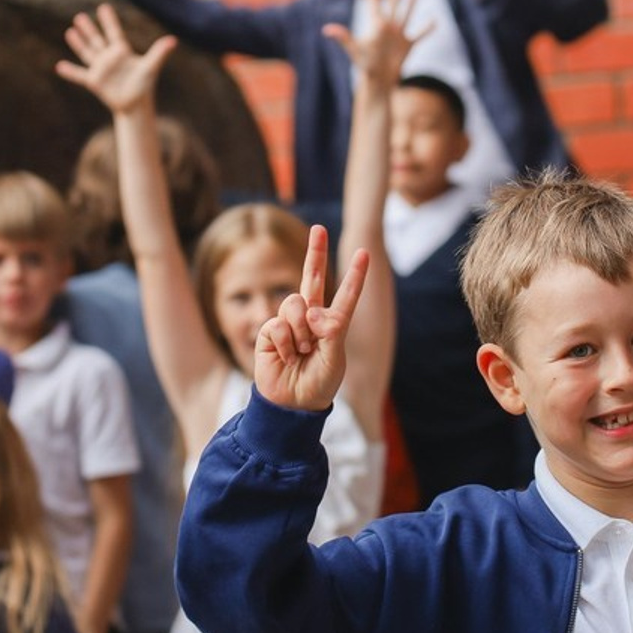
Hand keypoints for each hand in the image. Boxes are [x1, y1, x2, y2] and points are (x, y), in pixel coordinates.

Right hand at [56, 3, 176, 114]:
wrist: (136, 105)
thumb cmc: (144, 85)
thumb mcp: (151, 67)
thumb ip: (159, 52)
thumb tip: (173, 40)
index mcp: (122, 52)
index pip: (114, 32)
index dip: (109, 21)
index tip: (103, 8)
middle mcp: (109, 58)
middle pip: (97, 40)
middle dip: (88, 29)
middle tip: (79, 16)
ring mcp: (100, 69)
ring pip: (87, 53)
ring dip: (78, 43)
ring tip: (70, 31)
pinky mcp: (94, 82)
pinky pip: (79, 75)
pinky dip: (70, 71)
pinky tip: (59, 66)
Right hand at [254, 225, 367, 411]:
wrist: (292, 405)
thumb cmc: (319, 384)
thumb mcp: (335, 358)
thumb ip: (330, 330)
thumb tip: (312, 310)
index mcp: (332, 324)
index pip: (345, 295)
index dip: (354, 275)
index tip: (364, 252)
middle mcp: (310, 318)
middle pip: (311, 278)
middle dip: (315, 252)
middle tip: (319, 228)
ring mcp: (288, 323)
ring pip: (294, 304)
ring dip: (300, 332)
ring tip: (301, 352)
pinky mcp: (268, 332)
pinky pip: (277, 325)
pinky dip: (284, 343)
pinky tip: (285, 357)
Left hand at [322, 0, 432, 86]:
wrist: (379, 81)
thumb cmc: (366, 66)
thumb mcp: (355, 49)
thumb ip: (343, 37)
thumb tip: (327, 30)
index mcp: (376, 25)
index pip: (374, 4)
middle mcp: (388, 28)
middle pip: (393, 6)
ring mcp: (399, 36)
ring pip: (406, 16)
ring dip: (411, 5)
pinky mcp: (408, 46)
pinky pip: (420, 35)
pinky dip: (427, 29)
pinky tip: (435, 21)